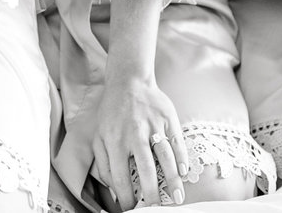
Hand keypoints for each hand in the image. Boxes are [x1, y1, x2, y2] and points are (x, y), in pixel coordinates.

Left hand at [91, 68, 189, 207]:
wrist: (128, 81)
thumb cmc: (112, 113)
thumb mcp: (98, 136)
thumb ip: (103, 163)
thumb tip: (113, 189)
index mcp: (114, 141)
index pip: (120, 177)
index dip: (126, 197)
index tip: (132, 208)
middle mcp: (134, 134)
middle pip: (146, 170)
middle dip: (153, 193)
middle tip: (158, 208)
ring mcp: (152, 126)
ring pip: (165, 157)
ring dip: (172, 180)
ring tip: (177, 197)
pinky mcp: (167, 118)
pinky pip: (177, 141)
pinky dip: (182, 158)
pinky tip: (183, 172)